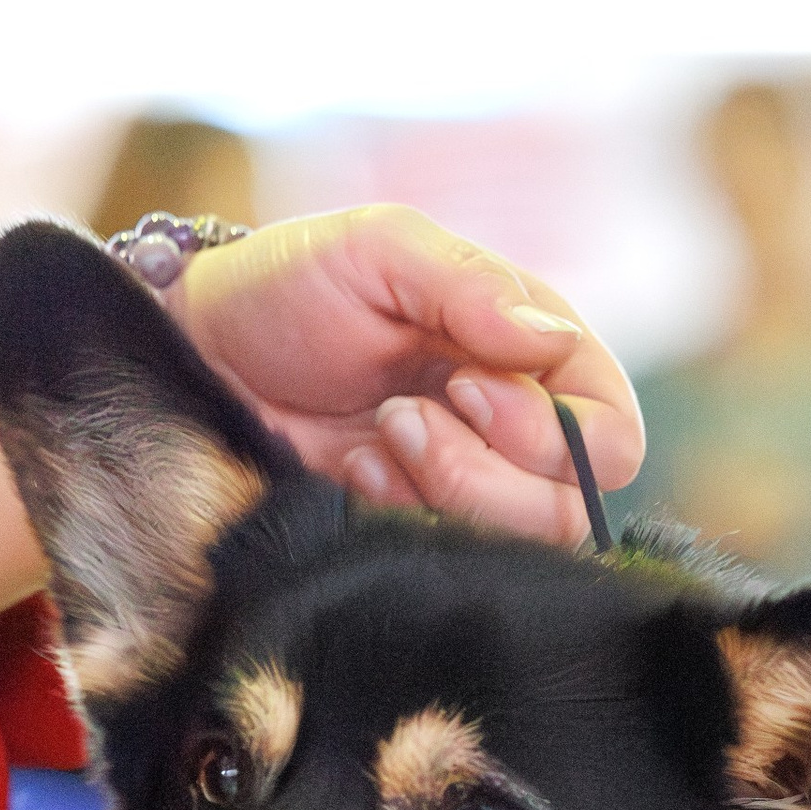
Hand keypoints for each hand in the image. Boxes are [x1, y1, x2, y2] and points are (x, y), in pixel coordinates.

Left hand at [175, 206, 643, 546]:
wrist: (198, 349)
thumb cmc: (292, 284)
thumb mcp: (380, 249)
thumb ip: (470, 285)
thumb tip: (548, 339)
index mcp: (536, 356)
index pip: (611, 432)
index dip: (554, 431)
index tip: (464, 385)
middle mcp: (519, 429)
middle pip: (574, 506)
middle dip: (488, 469)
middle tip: (403, 417)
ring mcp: (467, 487)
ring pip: (516, 545)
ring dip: (444, 492)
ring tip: (378, 437)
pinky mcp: (413, 531)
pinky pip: (444, 560)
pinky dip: (397, 516)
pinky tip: (351, 471)